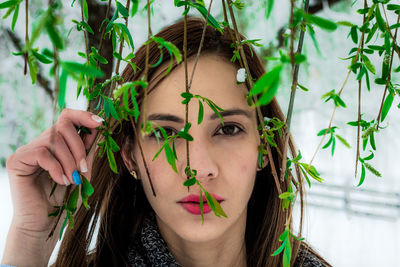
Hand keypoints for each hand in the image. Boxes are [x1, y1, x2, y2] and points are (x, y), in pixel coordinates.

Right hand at [2, 108, 102, 265]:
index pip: (67, 116)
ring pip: (54, 140)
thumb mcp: (84, 173)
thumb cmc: (65, 199)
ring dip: (69, 161)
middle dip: (79, 147)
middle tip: (83, 169)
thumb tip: (99, 130)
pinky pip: (42, 153)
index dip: (84, 115)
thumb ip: (88, 152)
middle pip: (63, 125)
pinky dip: (56, 168)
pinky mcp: (17, 160)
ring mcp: (28, 150)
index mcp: (58, 143)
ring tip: (72, 179)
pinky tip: (61, 181)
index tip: (100, 123)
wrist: (45, 222)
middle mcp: (41, 142)